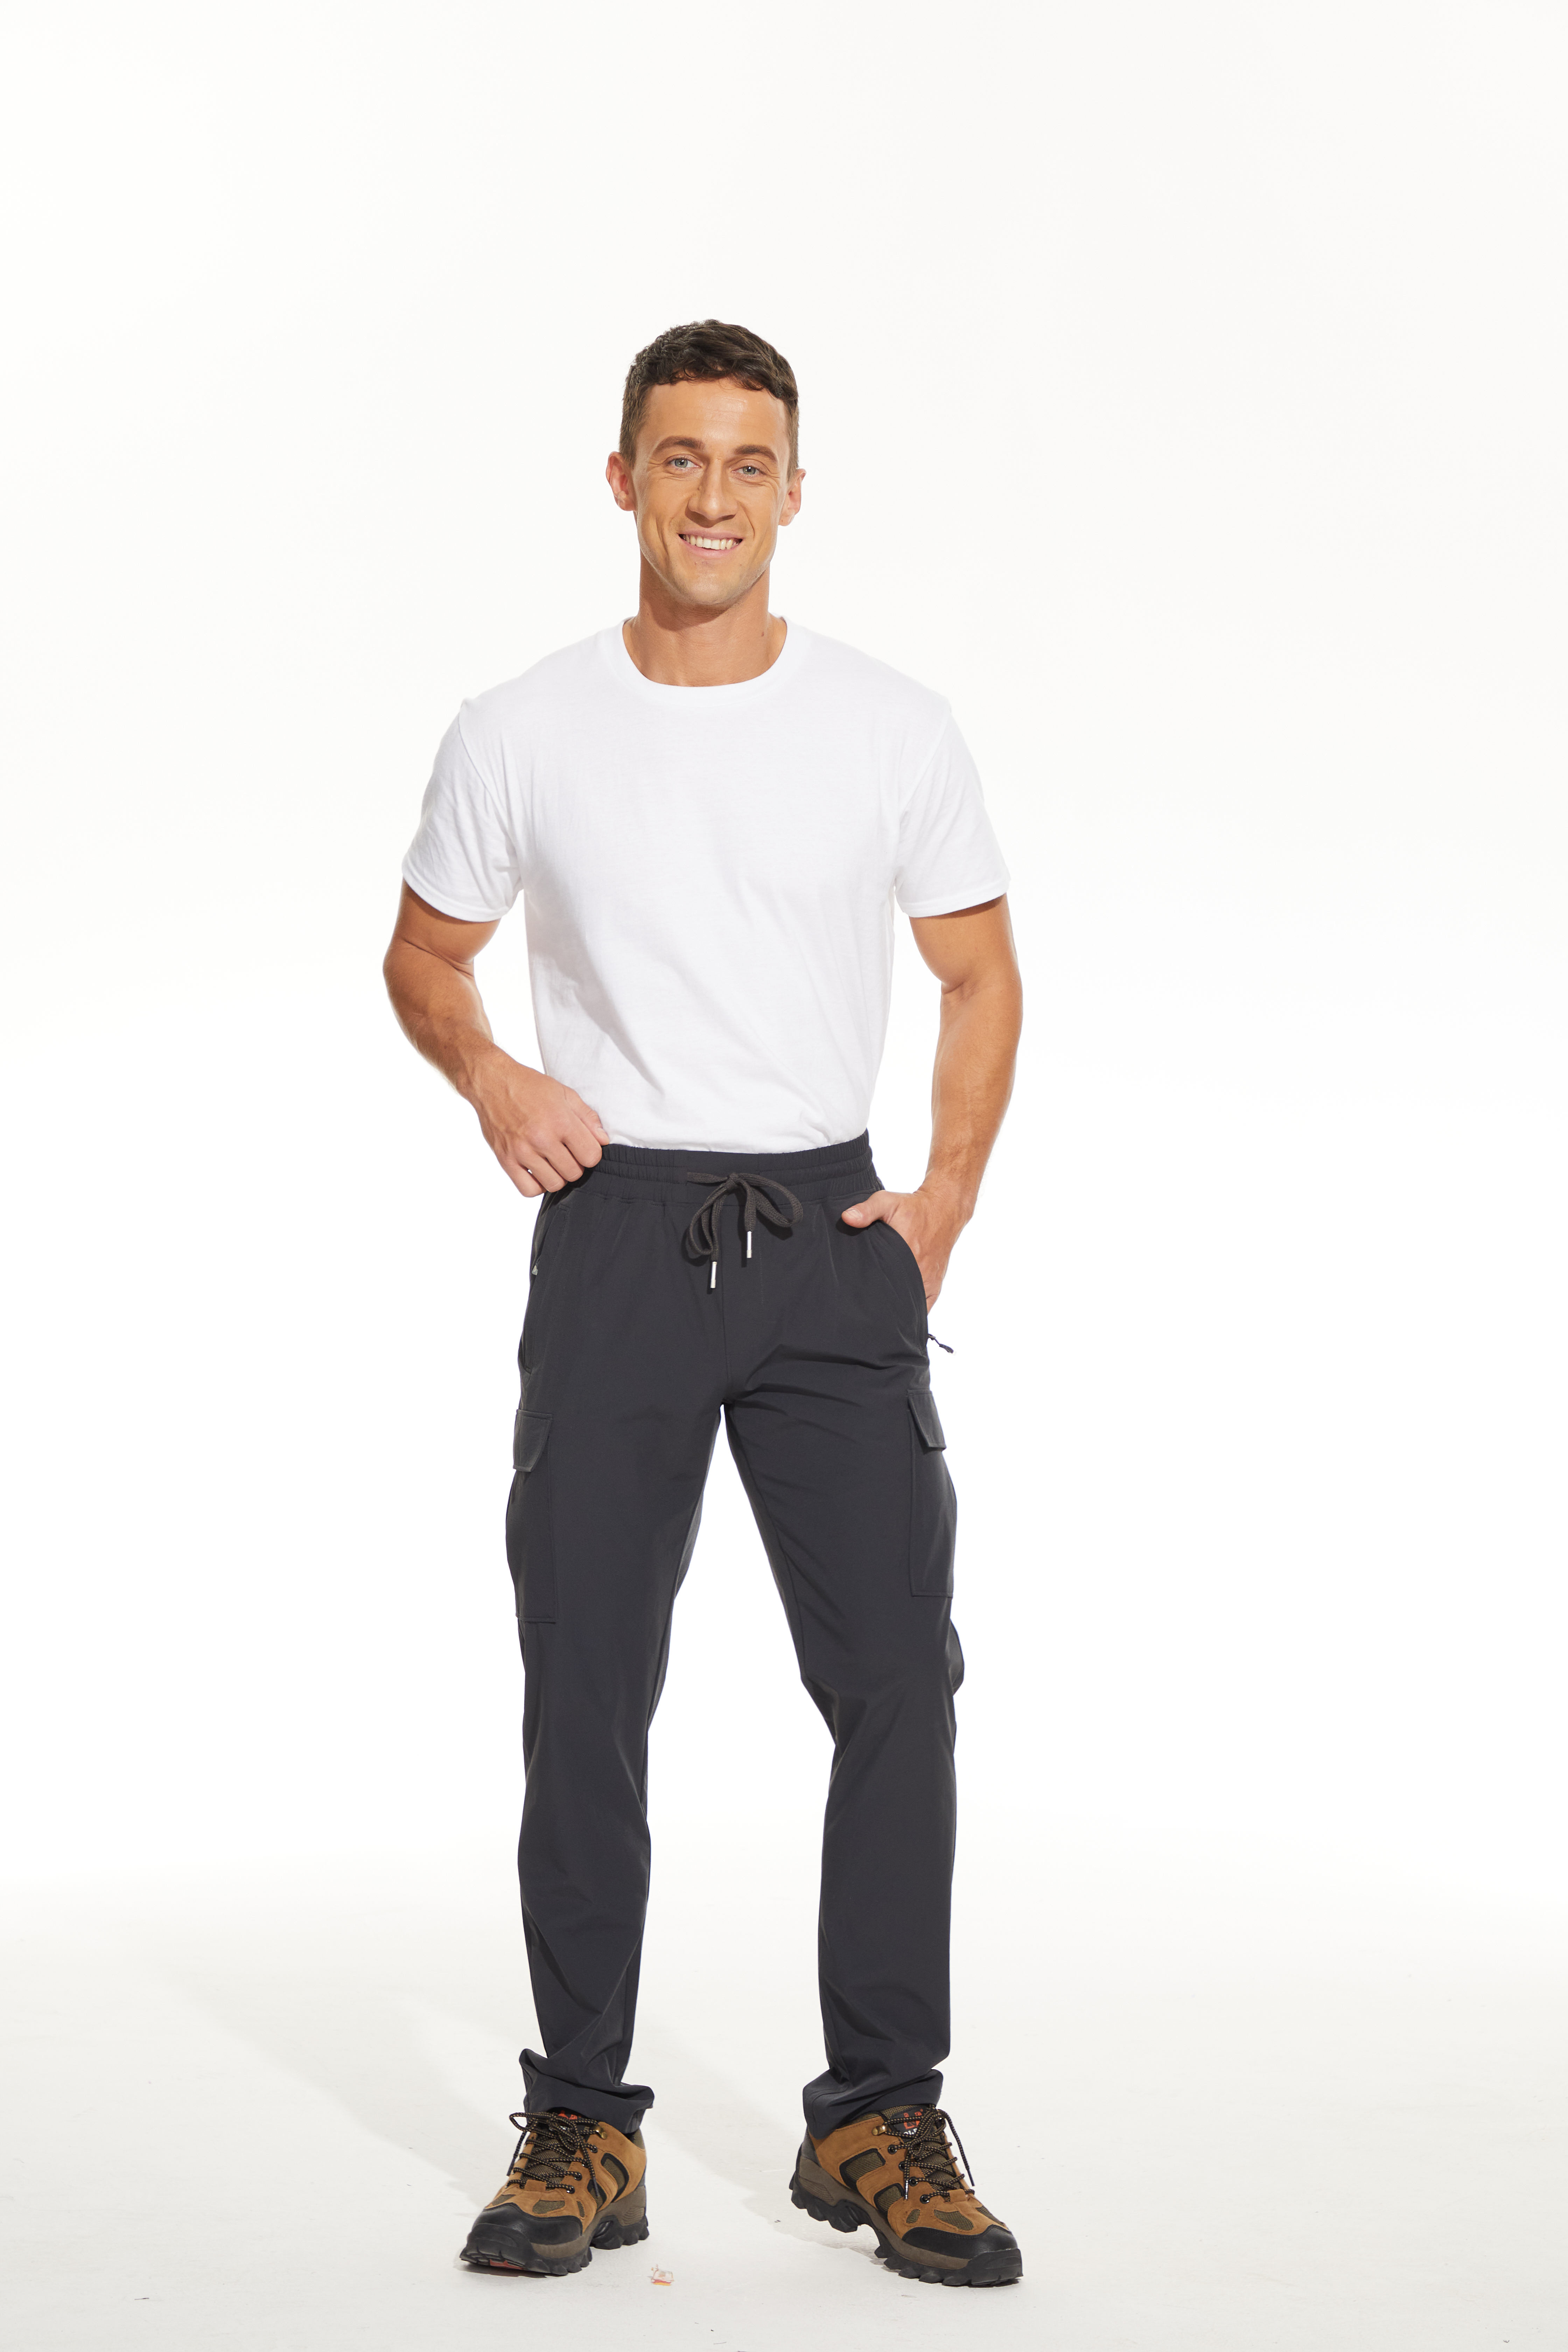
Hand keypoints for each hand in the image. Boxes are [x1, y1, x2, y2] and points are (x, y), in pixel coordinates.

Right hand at [468, 1050, 610, 1197]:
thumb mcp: (565, 1093)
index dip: (591, 1153)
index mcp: (561, 1121)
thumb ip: (587, 1118)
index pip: (591, 1157)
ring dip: (558, 1175)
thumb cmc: (529, 1086)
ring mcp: (522, 1151)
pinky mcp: (505, 1160)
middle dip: (576, 1165)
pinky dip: (537, 1185)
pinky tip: (538, 1171)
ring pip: (554, 1184)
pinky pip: (528, 1189)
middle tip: (567, 1152)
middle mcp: (542, 1139)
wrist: (492, 1082)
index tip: (583, 1146)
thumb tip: (603, 1141)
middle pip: (574, 1173)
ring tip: (552, 1161)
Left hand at [840, 1182, 967, 1308]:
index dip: (868, 1292)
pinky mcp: (935, 1286)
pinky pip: (924, 1308)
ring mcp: (928, 1281)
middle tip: (864, 1307)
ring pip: (909, 1306)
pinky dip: (912, 1312)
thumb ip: (866, 1210)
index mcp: (905, 1254)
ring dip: (896, 1310)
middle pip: (895, 1299)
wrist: (943, 1211)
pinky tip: (898, 1314)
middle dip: (880, 1304)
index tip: (857, 1295)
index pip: (882, 1284)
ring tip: (878, 1313)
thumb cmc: (913, 1208)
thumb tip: (847, 1218)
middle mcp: (919, 1272)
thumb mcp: (887, 1202)